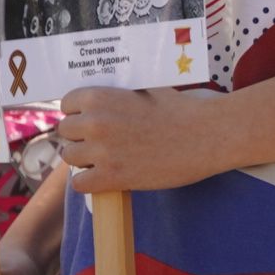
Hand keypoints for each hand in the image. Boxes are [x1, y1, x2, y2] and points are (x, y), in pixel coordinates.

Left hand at [58, 87, 233, 192]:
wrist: (208, 134)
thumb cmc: (182, 110)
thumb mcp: (144, 91)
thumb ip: (117, 97)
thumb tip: (99, 105)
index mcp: (100, 97)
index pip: (66, 105)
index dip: (79, 113)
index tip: (91, 120)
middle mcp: (94, 122)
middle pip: (65, 132)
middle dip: (81, 136)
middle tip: (103, 141)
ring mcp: (101, 151)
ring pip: (69, 157)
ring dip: (85, 158)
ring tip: (106, 159)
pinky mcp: (112, 177)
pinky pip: (80, 183)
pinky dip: (90, 182)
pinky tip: (107, 177)